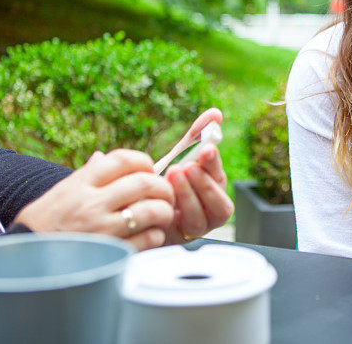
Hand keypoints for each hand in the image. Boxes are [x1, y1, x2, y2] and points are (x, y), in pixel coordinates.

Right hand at [15, 149, 175, 250]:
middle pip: (144, 182)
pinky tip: (149, 235)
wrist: (22, 263)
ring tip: (161, 215)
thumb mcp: (60, 193)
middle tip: (164, 193)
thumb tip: (102, 157)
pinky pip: (148, 238)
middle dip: (163, 186)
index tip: (149, 169)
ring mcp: (102, 229)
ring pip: (152, 210)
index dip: (143, 161)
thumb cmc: (43, 226)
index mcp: (80, 184)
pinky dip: (155, 235)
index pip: (122, 159)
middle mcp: (91, 203)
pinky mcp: (111, 252)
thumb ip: (85, 175)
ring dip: (164, 211)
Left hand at [163, 108, 233, 243]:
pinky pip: (182, 231)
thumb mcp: (178, 157)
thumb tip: (216, 112)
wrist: (131, 207)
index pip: (219, 176)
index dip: (214, 163)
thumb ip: (196, 136)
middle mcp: (209, 210)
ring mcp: (195, 227)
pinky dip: (174, 214)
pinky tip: (162, 197)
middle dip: (205, 183)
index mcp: (212, 188)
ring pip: (203, 219)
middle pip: (220, 203)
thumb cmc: (163, 181)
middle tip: (187, 165)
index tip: (205, 148)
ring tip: (173, 176)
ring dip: (190, 196)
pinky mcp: (177, 238)